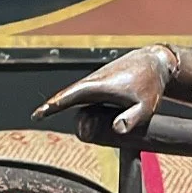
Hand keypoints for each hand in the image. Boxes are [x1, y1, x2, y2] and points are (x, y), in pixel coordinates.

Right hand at [33, 45, 175, 130]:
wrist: (154, 63)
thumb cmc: (150, 86)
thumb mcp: (145, 107)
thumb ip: (131, 119)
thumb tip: (117, 129)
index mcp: (100, 86)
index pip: (72, 96)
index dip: (55, 105)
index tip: (39, 113)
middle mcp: (93, 82)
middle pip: (68, 95)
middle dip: (53, 104)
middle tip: (37, 115)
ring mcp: (95, 82)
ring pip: (74, 95)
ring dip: (61, 103)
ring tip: (45, 112)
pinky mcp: (99, 84)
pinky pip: (81, 94)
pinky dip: (71, 100)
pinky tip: (65, 106)